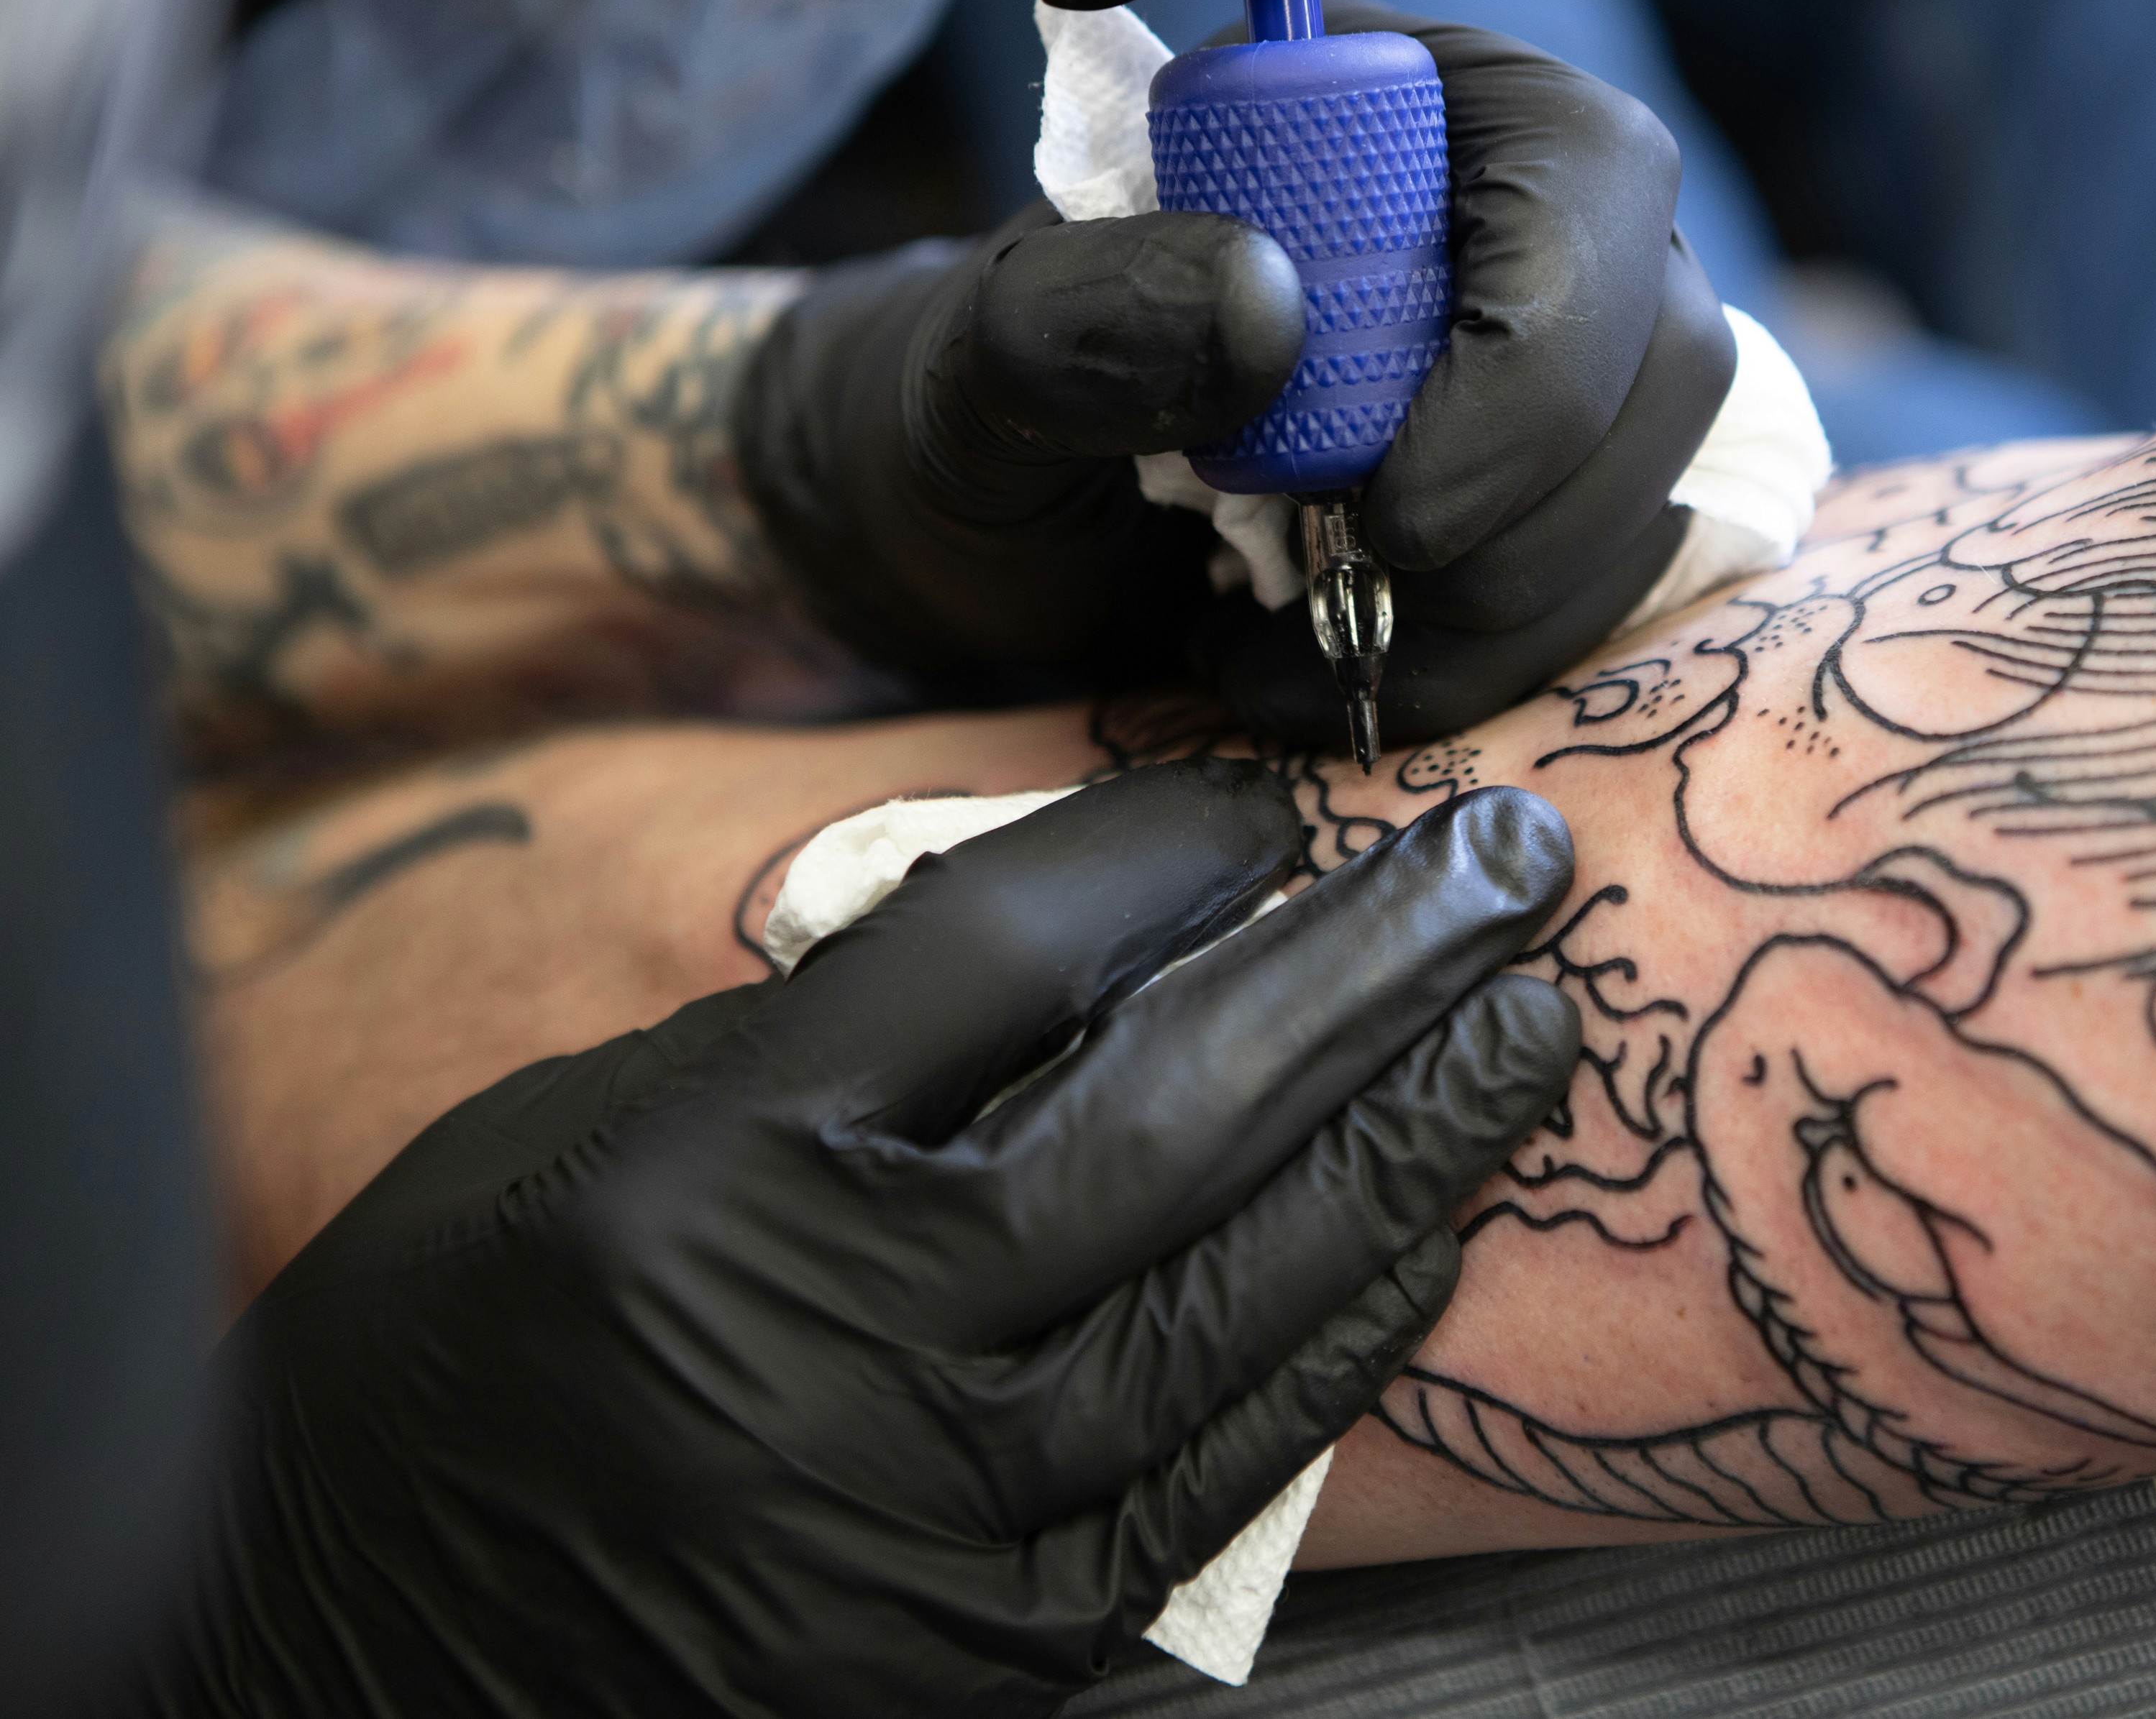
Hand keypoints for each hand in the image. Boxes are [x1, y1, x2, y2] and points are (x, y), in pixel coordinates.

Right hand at [140, 765, 1578, 1717]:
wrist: (355, 1667)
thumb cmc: (456, 1358)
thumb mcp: (579, 1135)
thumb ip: (821, 1046)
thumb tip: (1076, 940)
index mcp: (706, 1169)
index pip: (995, 954)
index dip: (1157, 851)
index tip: (1260, 799)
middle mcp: (832, 1340)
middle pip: (1167, 1111)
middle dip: (1366, 969)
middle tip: (1510, 857)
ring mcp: (925, 1514)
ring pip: (1234, 1297)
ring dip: (1407, 1147)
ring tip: (1525, 1026)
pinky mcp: (987, 1646)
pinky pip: (1215, 1477)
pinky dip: (1336, 1349)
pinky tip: (1430, 1237)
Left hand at [730, 5, 1737, 736]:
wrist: (980, 537)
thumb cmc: (976, 416)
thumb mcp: (976, 366)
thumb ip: (1079, 316)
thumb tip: (1268, 303)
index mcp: (1399, 107)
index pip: (1585, 178)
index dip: (1535, 356)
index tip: (1389, 510)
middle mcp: (1514, 225)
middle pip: (1667, 350)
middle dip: (1533, 517)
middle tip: (1356, 593)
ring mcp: (1557, 372)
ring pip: (1650, 489)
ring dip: (1504, 617)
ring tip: (1296, 663)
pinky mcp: (1548, 506)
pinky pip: (1602, 591)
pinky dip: (1485, 671)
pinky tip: (1339, 684)